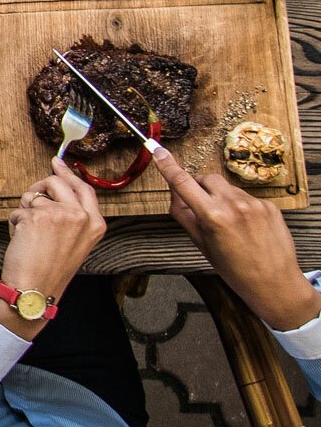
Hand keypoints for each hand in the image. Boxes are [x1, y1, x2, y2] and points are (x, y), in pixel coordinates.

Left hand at [0, 158, 104, 333]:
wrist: (36, 288)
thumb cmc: (50, 269)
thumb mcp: (75, 242)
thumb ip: (73, 216)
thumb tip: (54, 187)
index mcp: (96, 223)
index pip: (84, 188)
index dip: (67, 174)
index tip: (56, 162)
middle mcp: (81, 216)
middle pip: (56, 182)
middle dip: (38, 188)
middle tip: (31, 202)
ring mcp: (60, 214)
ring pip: (33, 195)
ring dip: (24, 210)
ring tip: (29, 234)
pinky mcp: (37, 216)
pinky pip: (18, 209)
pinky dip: (14, 223)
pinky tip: (21, 241)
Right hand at [155, 148, 320, 330]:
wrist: (274, 282)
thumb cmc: (235, 269)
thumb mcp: (201, 244)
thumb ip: (184, 214)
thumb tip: (174, 192)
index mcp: (213, 216)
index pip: (183, 183)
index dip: (168, 165)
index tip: (158, 151)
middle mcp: (234, 205)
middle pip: (206, 178)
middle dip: (200, 188)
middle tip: (203, 208)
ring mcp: (254, 203)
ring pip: (227, 187)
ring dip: (221, 197)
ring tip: (229, 223)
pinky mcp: (269, 205)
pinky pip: (246, 196)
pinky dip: (240, 206)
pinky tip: (246, 226)